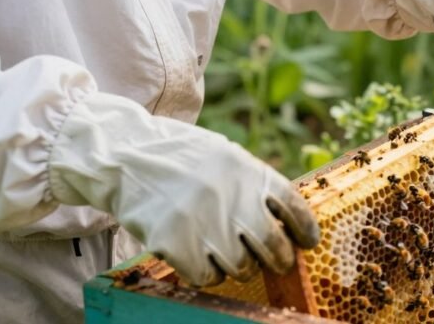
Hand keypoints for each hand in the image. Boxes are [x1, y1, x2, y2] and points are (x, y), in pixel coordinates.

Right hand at [49, 93, 319, 284]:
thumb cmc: (179, 157)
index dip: (305, 229)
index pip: (293, 205)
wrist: (124, 155)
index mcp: (248, 170)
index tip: (309, 242)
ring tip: (224, 251)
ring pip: (241, 266)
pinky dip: (207, 273)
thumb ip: (253, 182)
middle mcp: (232, 196)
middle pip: (272, 245)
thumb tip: (285, 220)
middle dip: (279, 259)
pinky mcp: (175, 243)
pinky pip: (207, 276)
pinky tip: (199, 258)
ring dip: (239, 265)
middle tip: (275, 262)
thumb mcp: (224, 156)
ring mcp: (204, 221)